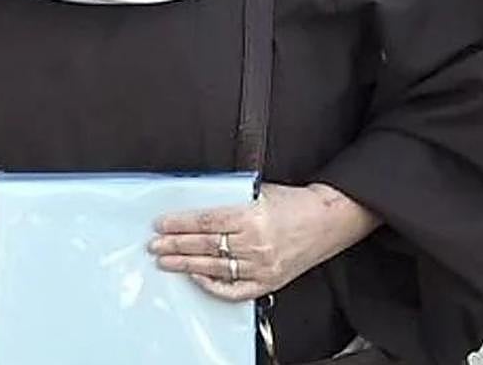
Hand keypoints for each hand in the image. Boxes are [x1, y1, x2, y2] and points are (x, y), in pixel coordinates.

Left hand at [147, 182, 379, 301]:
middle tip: (154, 245)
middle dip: (175, 245)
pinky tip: (197, 278)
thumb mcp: (260, 192)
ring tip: (166, 261)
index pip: (206, 222)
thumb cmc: (295, 203)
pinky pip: (234, 290)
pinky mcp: (268, 282)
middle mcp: (256, 244)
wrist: (328, 221)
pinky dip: (213, 286)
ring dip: (186, 265)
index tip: (161, 224)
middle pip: (206, 245)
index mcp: (252, 217)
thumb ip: (230, 200)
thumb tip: (196, 205)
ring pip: (215, 268)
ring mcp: (262, 266)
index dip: (180, 224)